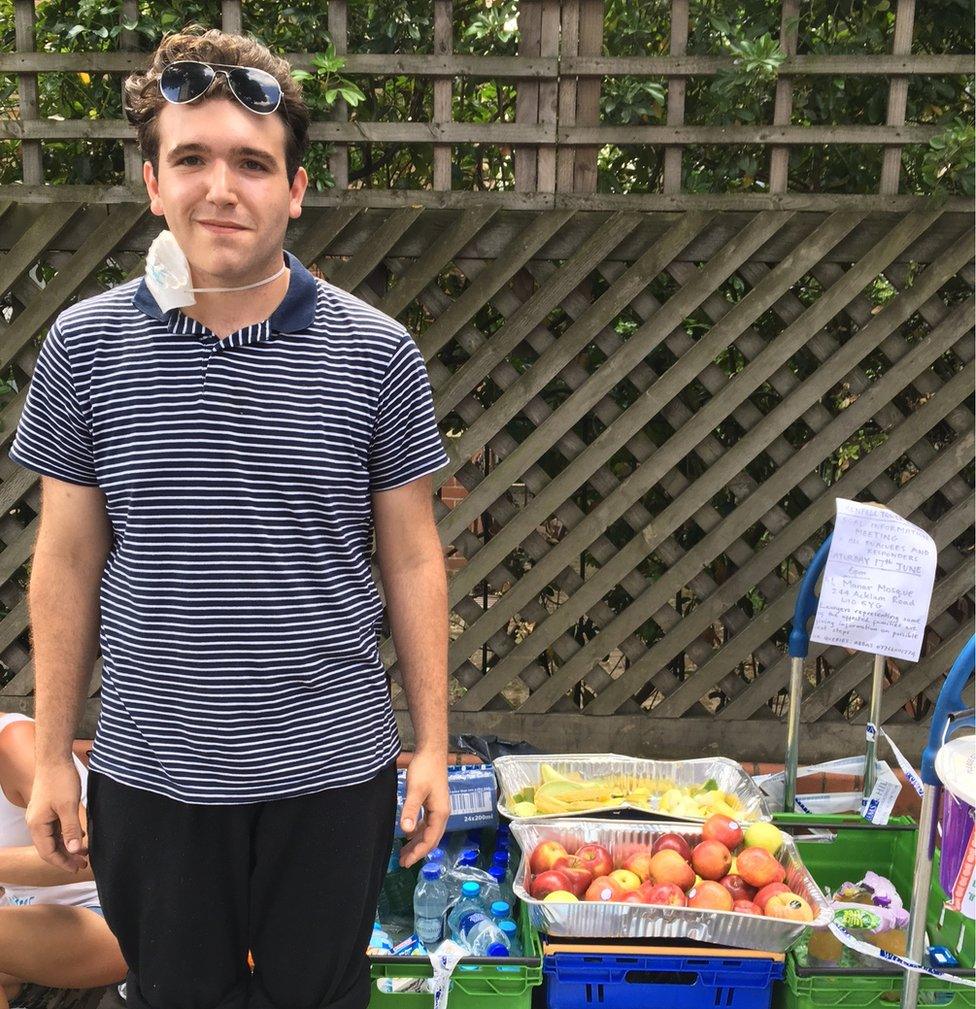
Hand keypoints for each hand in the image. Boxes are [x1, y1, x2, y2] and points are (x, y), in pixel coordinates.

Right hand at [26, 761, 86, 871]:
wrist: (54, 759)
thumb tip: (75, 850)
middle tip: (83, 863)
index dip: (62, 862)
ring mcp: (41, 816)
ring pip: (53, 838)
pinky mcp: (48, 809)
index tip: (76, 868)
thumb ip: (71, 829)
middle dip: (66, 856)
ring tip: (84, 852)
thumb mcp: (68, 806)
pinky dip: (67, 834)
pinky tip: (80, 835)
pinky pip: (56, 828)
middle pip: (50, 847)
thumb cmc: (60, 780)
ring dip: (68, 845)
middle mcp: (36, 823)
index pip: (48, 852)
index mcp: (37, 825)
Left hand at [398, 749, 448, 867]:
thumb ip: (411, 810)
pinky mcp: (433, 803)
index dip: (418, 852)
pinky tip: (410, 834)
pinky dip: (419, 831)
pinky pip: (427, 823)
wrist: (432, 751)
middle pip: (431, 838)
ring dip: (417, 843)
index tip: (406, 862)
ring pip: (429, 832)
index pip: (430, 840)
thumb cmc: (425, 769)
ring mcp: (439, 808)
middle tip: (402, 862)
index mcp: (441, 813)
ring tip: (404, 852)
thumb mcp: (415, 790)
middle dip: (418, 851)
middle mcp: (442, 813)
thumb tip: (406, 831)